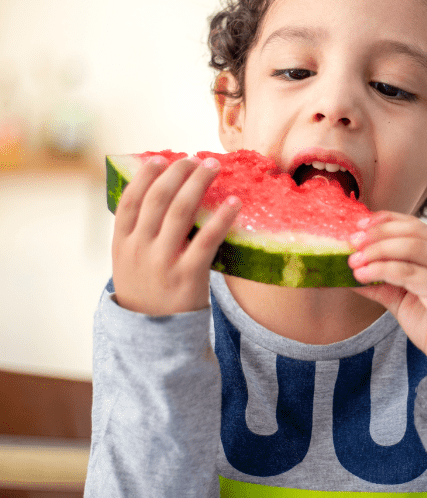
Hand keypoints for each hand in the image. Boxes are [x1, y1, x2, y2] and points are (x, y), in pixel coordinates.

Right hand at [112, 155, 239, 315]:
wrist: (154, 340)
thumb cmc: (148, 292)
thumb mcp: (129, 264)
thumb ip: (138, 233)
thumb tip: (159, 193)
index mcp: (122, 244)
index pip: (130, 201)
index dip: (145, 176)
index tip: (161, 158)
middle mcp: (139, 250)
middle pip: (158, 200)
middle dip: (177, 173)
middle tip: (195, 158)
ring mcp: (163, 263)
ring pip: (181, 212)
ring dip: (199, 184)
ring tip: (213, 166)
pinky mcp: (188, 276)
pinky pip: (207, 239)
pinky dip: (222, 217)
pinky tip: (235, 202)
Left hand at [348, 211, 426, 401]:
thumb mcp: (404, 299)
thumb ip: (381, 282)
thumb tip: (349, 270)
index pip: (415, 225)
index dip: (385, 221)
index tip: (359, 225)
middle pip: (412, 231)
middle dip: (377, 233)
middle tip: (351, 242)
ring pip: (410, 247)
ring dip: (376, 250)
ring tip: (354, 261)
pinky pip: (409, 272)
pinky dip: (381, 270)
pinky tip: (363, 275)